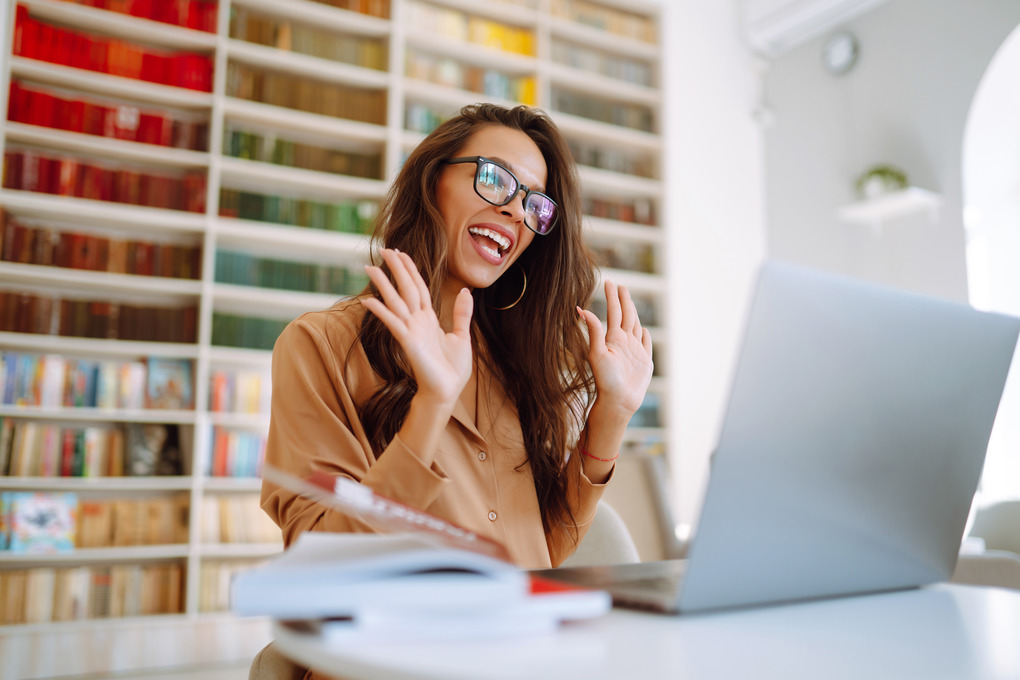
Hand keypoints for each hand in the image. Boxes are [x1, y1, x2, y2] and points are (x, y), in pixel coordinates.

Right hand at [361, 249, 473, 406]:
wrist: (448, 391)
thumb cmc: (453, 369)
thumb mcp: (462, 336)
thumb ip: (461, 313)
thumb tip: (466, 290)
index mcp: (428, 318)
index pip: (418, 287)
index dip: (410, 270)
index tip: (401, 253)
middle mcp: (417, 321)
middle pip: (405, 288)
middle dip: (396, 269)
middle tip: (384, 250)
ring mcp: (411, 331)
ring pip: (396, 302)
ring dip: (383, 285)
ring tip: (370, 268)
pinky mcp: (408, 342)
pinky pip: (393, 323)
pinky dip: (381, 312)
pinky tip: (369, 301)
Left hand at [577, 280, 653, 415]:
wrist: (618, 402)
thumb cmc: (606, 380)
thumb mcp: (597, 353)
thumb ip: (593, 331)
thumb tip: (580, 309)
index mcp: (613, 338)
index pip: (613, 312)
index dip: (612, 297)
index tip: (609, 281)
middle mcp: (624, 342)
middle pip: (626, 315)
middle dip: (623, 300)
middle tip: (620, 285)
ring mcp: (635, 351)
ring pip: (635, 326)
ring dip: (633, 312)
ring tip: (629, 301)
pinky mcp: (644, 362)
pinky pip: (646, 344)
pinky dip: (645, 336)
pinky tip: (643, 330)